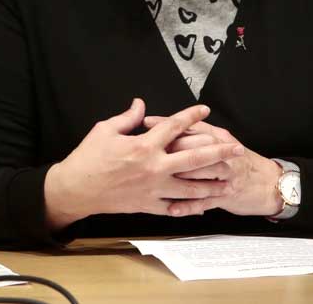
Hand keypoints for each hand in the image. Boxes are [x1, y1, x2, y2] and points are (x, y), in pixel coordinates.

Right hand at [45, 99, 244, 228]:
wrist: (76, 188)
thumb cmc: (88, 157)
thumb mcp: (104, 130)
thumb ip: (127, 118)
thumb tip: (141, 105)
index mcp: (144, 145)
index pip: (174, 126)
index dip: (191, 116)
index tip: (204, 109)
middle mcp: (154, 167)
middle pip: (195, 158)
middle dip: (219, 152)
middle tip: (236, 149)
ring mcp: (154, 188)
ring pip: (192, 188)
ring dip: (213, 183)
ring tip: (229, 180)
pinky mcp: (149, 205)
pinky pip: (175, 207)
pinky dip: (190, 207)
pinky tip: (203, 206)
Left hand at [144, 116, 283, 216]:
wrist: (269, 183)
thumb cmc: (239, 159)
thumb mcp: (221, 138)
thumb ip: (195, 129)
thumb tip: (166, 121)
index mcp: (218, 138)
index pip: (190, 127)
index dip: (166, 124)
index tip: (146, 123)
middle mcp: (221, 155)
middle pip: (193, 148)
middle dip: (168, 149)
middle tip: (146, 151)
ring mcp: (224, 177)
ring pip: (199, 174)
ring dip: (177, 177)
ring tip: (155, 180)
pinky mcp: (225, 196)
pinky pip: (204, 201)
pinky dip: (187, 206)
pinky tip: (171, 208)